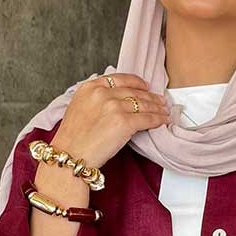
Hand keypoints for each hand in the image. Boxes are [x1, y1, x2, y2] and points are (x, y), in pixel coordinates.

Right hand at [50, 72, 170, 173]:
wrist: (70, 155)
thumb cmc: (73, 139)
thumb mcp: (79, 108)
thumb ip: (96, 99)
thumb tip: (115, 100)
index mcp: (91, 87)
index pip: (119, 79)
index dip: (136, 82)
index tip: (144, 86)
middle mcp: (103, 94)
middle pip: (134, 91)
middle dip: (150, 96)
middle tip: (160, 100)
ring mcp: (114, 107)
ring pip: (143, 104)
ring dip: (156, 107)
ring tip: (164, 110)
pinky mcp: (124, 123)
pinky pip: (147, 119)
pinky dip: (157, 119)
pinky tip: (162, 120)